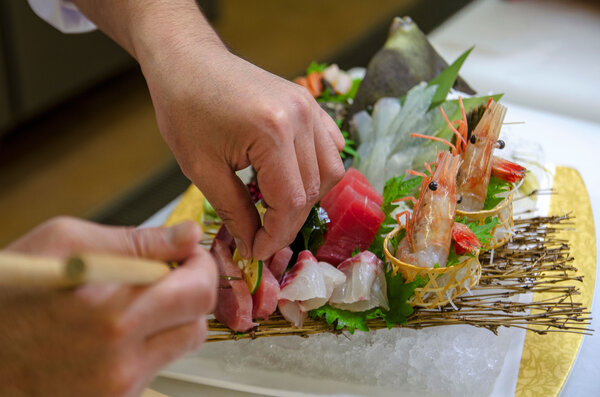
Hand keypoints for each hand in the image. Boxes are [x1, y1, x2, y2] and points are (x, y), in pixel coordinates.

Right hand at [1, 217, 216, 396]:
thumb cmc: (9, 295)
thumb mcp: (64, 243)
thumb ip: (135, 241)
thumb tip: (187, 235)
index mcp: (112, 312)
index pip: (197, 290)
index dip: (199, 266)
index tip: (187, 256)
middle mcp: (120, 359)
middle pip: (198, 322)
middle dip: (194, 291)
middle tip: (173, 275)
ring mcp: (117, 388)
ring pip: (183, 345)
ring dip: (174, 318)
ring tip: (139, 303)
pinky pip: (155, 366)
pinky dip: (149, 344)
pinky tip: (118, 331)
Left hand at [145, 48, 344, 259]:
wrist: (188, 61)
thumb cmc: (185, 110)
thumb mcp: (201, 169)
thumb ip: (234, 211)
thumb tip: (254, 245)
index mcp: (272, 133)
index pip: (291, 202)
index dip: (276, 235)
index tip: (257, 252)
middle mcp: (301, 118)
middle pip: (313, 190)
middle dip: (288, 222)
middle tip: (261, 236)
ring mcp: (310, 108)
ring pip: (330, 171)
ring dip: (307, 198)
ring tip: (275, 208)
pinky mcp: (310, 104)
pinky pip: (331, 147)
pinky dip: (318, 171)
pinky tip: (292, 178)